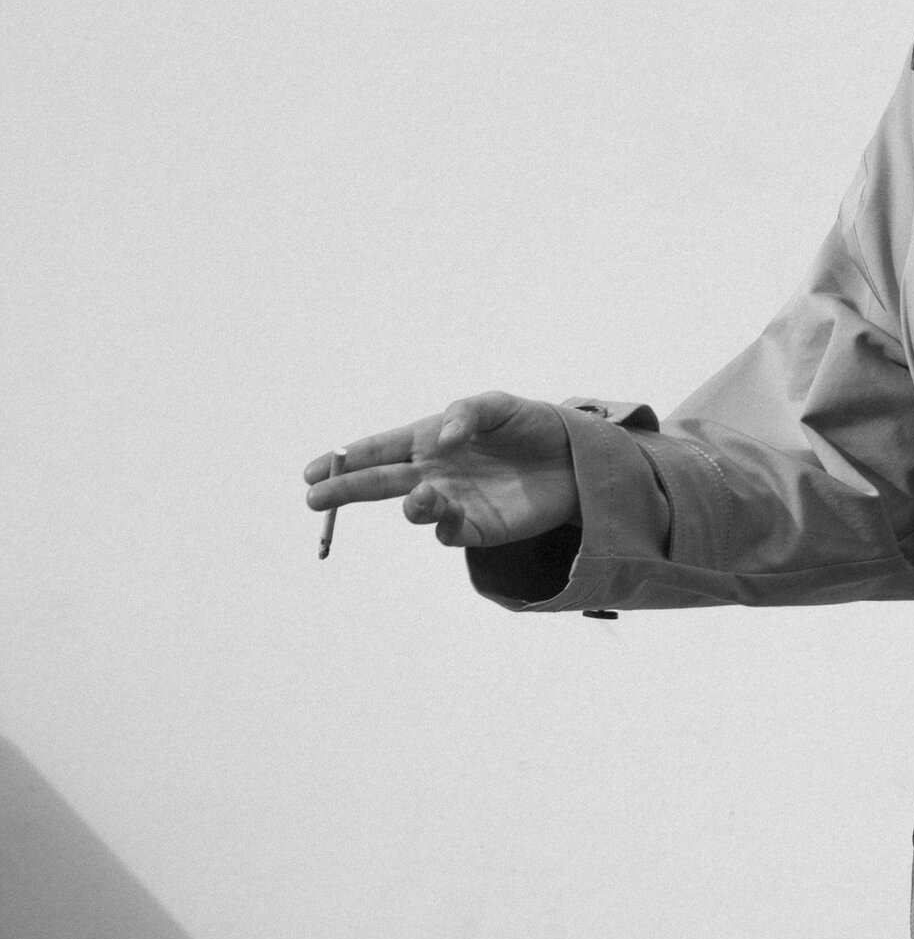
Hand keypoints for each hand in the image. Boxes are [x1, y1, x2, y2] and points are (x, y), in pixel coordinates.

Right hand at [303, 393, 579, 548]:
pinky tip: (449, 513)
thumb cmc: (532, 426)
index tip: (311, 471)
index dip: (344, 460)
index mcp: (429, 439)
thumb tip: (444, 438)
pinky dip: (444, 526)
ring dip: (411, 505)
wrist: (576, 460)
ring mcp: (454, 501)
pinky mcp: (480, 528)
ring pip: (415, 510)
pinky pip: (451, 533)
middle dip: (345, 491)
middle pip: (379, 484)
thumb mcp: (501, 406)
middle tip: (315, 499)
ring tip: (421, 496)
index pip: (377, 450)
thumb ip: (468, 413)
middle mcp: (434, 472)